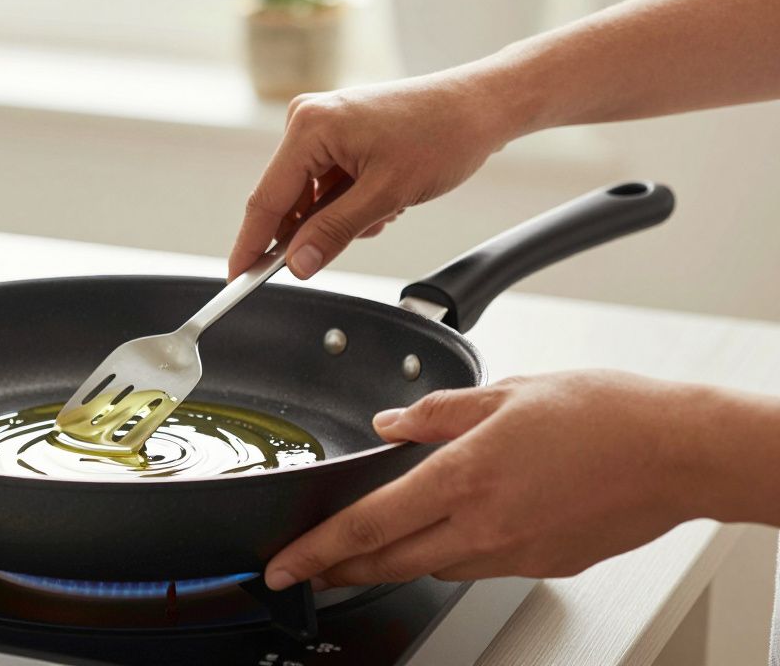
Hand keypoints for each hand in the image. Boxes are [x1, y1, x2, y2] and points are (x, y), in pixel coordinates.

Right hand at [228, 71, 517, 280]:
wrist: (482, 107)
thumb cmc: (442, 136)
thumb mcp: (386, 196)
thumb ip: (333, 232)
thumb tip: (297, 265)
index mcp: (310, 127)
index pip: (266, 199)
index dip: (251, 245)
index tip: (238, 279)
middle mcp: (308, 120)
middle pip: (287, 199)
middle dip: (317, 229)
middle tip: (358, 235)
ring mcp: (324, 124)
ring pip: (312, 197)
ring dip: (342, 216)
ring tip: (386, 208)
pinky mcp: (340, 132)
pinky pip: (328, 184)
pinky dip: (352, 202)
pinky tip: (386, 197)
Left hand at [263, 371, 735, 590]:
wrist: (678, 452)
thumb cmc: (604, 415)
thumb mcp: (506, 392)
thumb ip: (436, 412)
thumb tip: (389, 423)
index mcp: (464, 479)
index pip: (366, 526)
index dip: (315, 551)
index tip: (283, 565)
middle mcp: (483, 527)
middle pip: (387, 562)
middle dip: (338, 570)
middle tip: (309, 569)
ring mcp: (513, 553)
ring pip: (431, 566)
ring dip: (394, 559)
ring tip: (371, 546)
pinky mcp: (542, 565)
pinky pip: (477, 566)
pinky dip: (450, 553)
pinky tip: (452, 531)